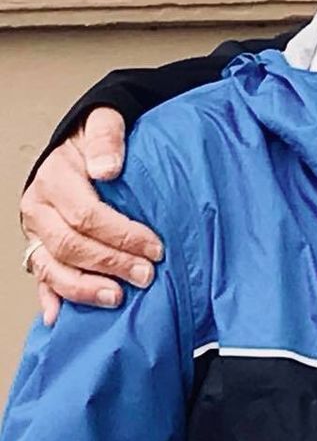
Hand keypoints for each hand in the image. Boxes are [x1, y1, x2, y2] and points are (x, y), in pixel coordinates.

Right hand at [18, 107, 156, 326]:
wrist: (82, 145)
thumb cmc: (100, 140)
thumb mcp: (106, 122)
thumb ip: (107, 139)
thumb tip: (107, 168)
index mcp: (54, 178)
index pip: (86, 215)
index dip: (122, 234)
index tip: (155, 247)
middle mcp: (39, 208)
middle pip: (71, 245)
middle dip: (111, 263)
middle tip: (147, 274)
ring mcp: (37, 232)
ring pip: (52, 267)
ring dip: (85, 287)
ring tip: (118, 297)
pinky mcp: (40, 249)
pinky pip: (41, 278)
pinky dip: (52, 299)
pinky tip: (61, 318)